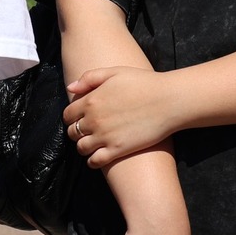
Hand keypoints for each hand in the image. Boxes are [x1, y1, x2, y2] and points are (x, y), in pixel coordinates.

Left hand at [65, 66, 182, 167]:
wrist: (168, 101)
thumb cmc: (144, 83)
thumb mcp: (115, 72)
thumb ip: (89, 78)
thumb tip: (70, 88)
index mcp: (91, 100)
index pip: (67, 115)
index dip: (71, 117)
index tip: (79, 118)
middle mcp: (94, 120)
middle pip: (72, 132)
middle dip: (76, 132)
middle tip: (86, 131)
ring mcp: (105, 137)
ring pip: (81, 148)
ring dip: (83, 147)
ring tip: (93, 144)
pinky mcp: (117, 150)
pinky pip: (94, 161)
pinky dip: (92, 161)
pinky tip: (99, 156)